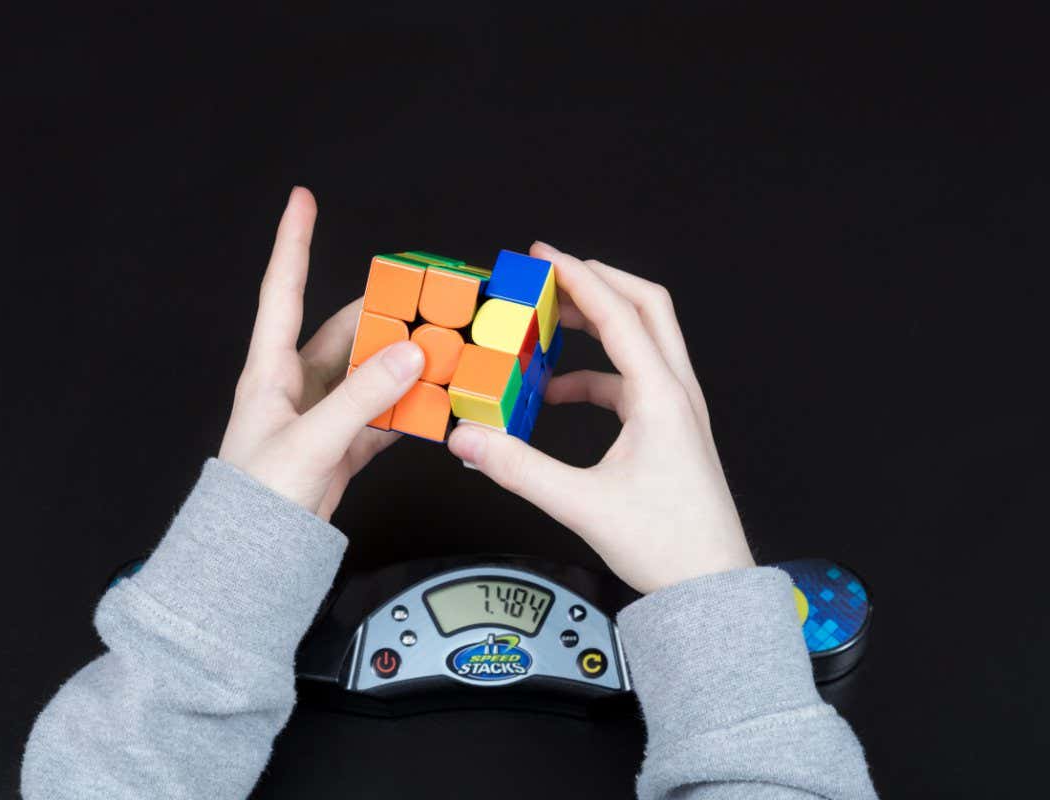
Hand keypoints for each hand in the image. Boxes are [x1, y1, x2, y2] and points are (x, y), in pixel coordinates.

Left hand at [218, 187, 424, 518]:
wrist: (255, 556)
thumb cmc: (257, 498)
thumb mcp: (311, 440)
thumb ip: (362, 397)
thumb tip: (412, 353)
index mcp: (269, 371)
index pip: (281, 291)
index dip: (292, 242)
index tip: (301, 199)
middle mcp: (295, 385)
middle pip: (345, 330)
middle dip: (385, 309)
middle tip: (426, 292)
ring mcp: (321, 414)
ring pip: (370, 371)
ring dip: (403, 361)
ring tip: (442, 346)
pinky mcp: (341, 445)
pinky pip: (381, 414)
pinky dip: (407, 408)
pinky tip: (433, 400)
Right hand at [447, 241, 753, 592]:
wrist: (710, 586)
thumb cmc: (668, 546)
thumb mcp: (581, 504)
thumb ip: (519, 468)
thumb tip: (471, 439)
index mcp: (661, 398)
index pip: (619, 314)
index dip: (579, 276)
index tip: (545, 253)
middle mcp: (677, 394)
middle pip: (646, 308)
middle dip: (599, 282)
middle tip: (554, 272)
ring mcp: (679, 410)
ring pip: (643, 341)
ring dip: (598, 325)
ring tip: (550, 328)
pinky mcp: (672, 430)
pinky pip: (632, 380)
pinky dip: (596, 374)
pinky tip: (560, 393)